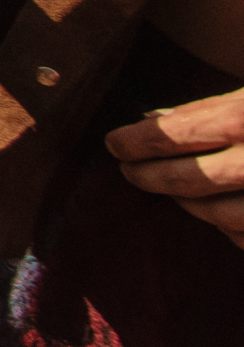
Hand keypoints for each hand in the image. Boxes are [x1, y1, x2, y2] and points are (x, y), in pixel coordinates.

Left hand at [104, 88, 243, 245]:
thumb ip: (206, 110)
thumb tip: (150, 119)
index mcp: (243, 118)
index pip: (170, 135)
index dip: (134, 142)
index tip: (115, 145)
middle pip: (185, 180)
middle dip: (149, 176)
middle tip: (130, 170)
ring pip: (215, 214)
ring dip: (188, 202)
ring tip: (174, 189)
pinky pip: (243, 236)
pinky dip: (227, 225)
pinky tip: (220, 209)